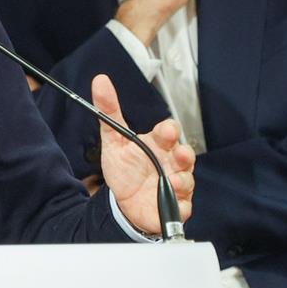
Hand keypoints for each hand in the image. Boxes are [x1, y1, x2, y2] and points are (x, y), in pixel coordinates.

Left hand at [94, 75, 194, 235]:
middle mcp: (172, 163)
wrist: (123, 203)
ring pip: (186, 181)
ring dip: (182, 181)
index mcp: (159, 145)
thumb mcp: (114, 140)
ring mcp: (176, 185)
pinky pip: (183, 206)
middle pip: (185, 156)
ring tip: (172, 182)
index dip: (170, 131)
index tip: (166, 131)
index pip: (170, 132)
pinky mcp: (176, 206)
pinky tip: (173, 203)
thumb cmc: (125, 169)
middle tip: (179, 154)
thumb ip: (109, 111)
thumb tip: (100, 81)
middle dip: (185, 155)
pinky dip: (180, 205)